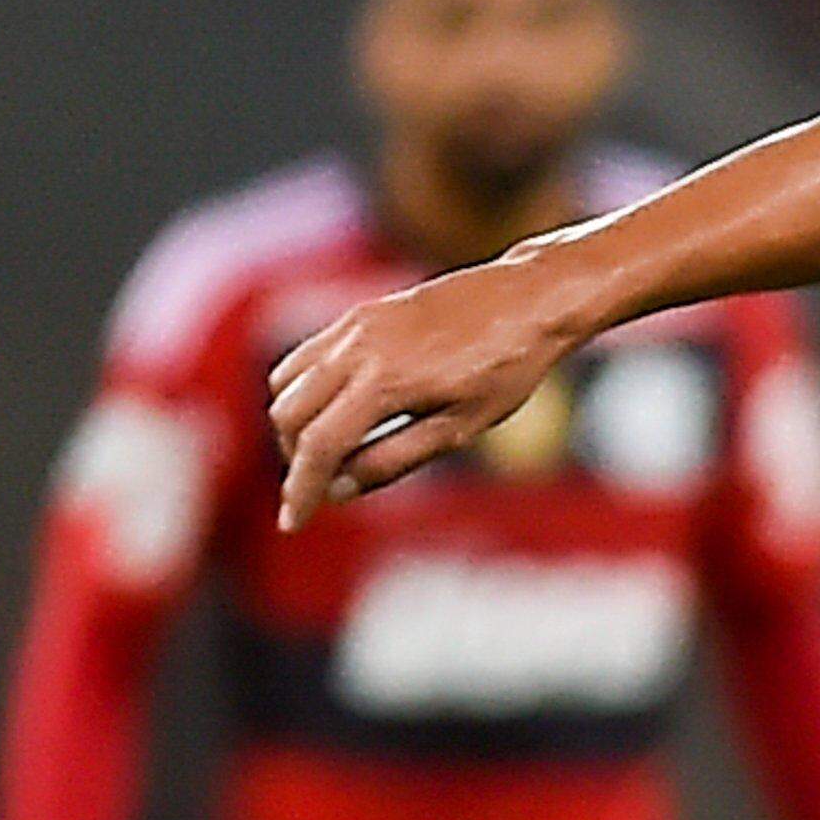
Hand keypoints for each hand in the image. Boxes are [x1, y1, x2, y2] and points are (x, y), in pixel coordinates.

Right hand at [268, 248, 584, 525]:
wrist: (532, 298)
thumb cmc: (507, 367)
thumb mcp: (460, 427)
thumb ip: (393, 460)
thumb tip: (338, 490)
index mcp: (385, 382)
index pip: (319, 447)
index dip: (302, 490)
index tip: (295, 522)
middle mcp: (359, 347)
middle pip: (289, 414)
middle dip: (295, 459)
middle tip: (320, 487)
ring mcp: (356, 324)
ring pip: (287, 382)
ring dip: (293, 422)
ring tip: (327, 451)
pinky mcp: (361, 312)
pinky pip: (307, 354)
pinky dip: (303, 388)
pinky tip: (336, 409)